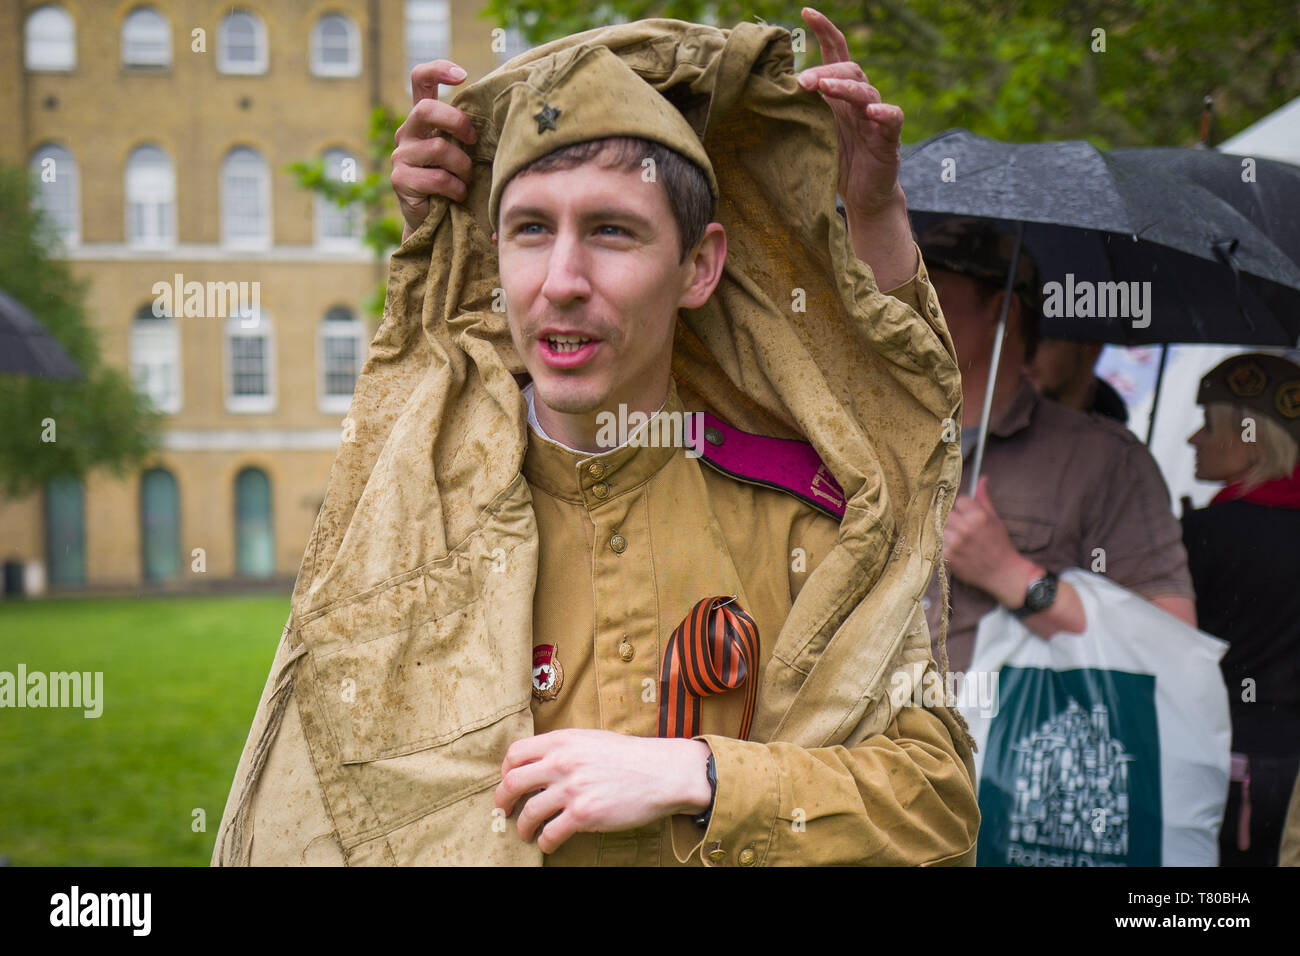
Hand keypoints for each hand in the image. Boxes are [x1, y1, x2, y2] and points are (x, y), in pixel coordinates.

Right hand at [391, 60, 478, 238]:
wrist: (435, 221)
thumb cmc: (456, 180)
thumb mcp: (463, 150)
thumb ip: (468, 132)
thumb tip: (501, 114)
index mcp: (423, 119)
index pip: (420, 80)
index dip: (438, 70)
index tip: (462, 74)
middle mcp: (407, 132)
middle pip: (426, 110)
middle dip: (457, 123)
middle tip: (473, 140)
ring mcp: (400, 155)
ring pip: (439, 149)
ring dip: (462, 167)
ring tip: (466, 180)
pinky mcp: (400, 180)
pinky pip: (437, 178)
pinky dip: (455, 188)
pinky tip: (457, 195)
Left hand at [494, 729, 711, 853]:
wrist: (661, 772)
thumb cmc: (629, 756)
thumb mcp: (591, 739)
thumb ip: (563, 747)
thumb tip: (539, 762)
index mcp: (561, 741)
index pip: (515, 754)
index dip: (506, 772)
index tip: (509, 782)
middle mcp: (562, 763)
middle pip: (513, 783)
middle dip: (503, 800)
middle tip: (504, 810)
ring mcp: (571, 789)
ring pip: (528, 813)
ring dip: (522, 827)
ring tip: (525, 832)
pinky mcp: (584, 814)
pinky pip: (550, 833)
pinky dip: (544, 841)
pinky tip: (548, 842)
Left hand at [796, 7, 904, 219]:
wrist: (862, 195)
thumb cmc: (834, 159)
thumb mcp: (810, 131)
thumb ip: (796, 110)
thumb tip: (758, 95)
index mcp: (840, 92)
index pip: (836, 52)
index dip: (824, 30)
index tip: (807, 11)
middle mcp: (859, 97)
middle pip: (848, 69)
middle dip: (825, 70)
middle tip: (803, 80)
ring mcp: (876, 115)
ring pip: (865, 89)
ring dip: (844, 86)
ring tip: (826, 87)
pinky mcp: (889, 136)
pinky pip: (892, 117)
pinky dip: (883, 112)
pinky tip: (872, 110)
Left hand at [942, 475, 1034, 604]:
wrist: (1003, 573)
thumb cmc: (1000, 545)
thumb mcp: (995, 519)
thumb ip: (984, 498)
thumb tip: (982, 478)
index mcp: (978, 516)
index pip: (959, 500)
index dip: (964, 508)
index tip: (969, 516)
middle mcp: (965, 528)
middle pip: (947, 513)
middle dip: (955, 519)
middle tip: (964, 530)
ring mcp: (955, 543)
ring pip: (941, 527)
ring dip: (949, 532)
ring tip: (962, 541)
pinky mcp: (948, 556)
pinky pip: (939, 542)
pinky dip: (946, 545)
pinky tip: (959, 550)